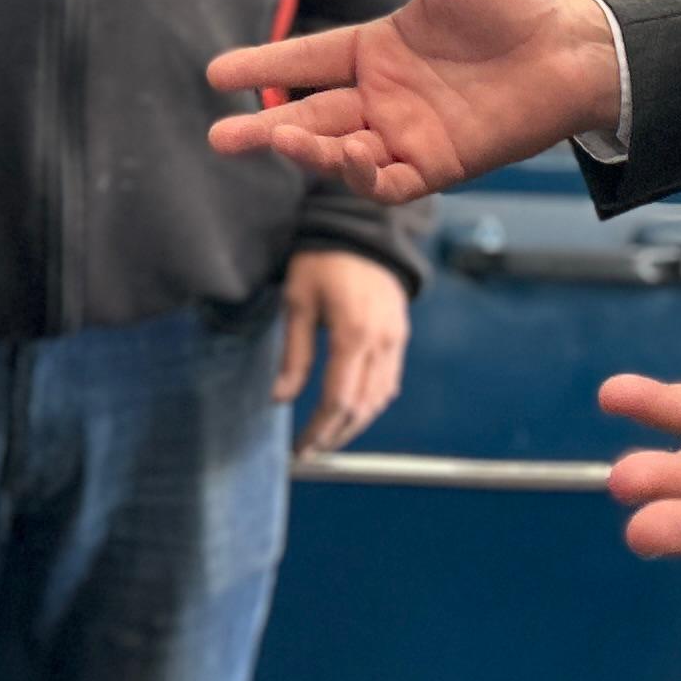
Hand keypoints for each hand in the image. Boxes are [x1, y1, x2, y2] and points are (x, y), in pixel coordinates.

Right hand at [208, 0, 622, 205]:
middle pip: (310, 116)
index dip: (263, 67)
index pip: (306, 62)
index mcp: (378, 50)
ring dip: (308, 150)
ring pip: (340, 153)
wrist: (572, 48)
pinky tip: (350, 154)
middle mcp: (384, 96)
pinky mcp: (439, 164)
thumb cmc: (514, 1)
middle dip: (263, 128)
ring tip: (282, 138)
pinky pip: (388, 182)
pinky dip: (361, 175)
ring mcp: (408, 134)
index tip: (217, 72)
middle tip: (220, 136)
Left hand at [278, 249, 410, 453]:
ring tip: (327, 438)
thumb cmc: (322, 260)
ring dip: (354, 424)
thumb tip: (281, 399)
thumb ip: (294, 354)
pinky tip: (351, 411)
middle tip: (310, 452)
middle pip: (363, 407)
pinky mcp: (399, 334)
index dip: (319, 431)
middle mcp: (381, 341)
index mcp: (354, 333)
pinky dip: (370, 403)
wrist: (361, 228)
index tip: (300, 450)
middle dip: (335, 435)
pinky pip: (389, 381)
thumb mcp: (298, 302)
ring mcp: (396, 339)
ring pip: (380, 399)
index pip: (339, 399)